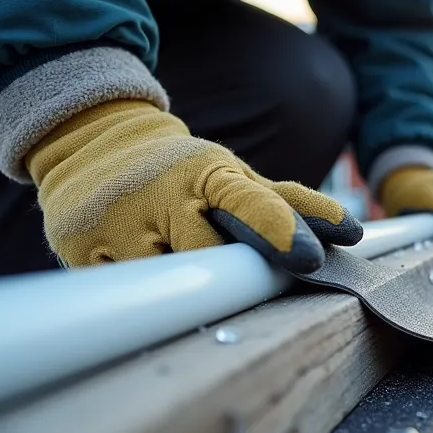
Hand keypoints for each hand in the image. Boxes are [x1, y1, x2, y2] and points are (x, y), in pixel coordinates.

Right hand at [25, 100, 360, 271]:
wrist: (94, 141)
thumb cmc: (181, 172)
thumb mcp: (233, 177)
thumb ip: (288, 204)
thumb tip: (351, 232)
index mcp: (208, 175)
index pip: (248, 202)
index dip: (278, 230)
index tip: (308, 258)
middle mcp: (164, 194)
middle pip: (206, 254)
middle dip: (224, 273)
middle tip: (230, 281)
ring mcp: (119, 221)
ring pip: (163, 278)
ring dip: (180, 286)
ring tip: (174, 267)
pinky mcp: (81, 245)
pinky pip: (122, 288)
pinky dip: (139, 291)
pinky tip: (137, 271)